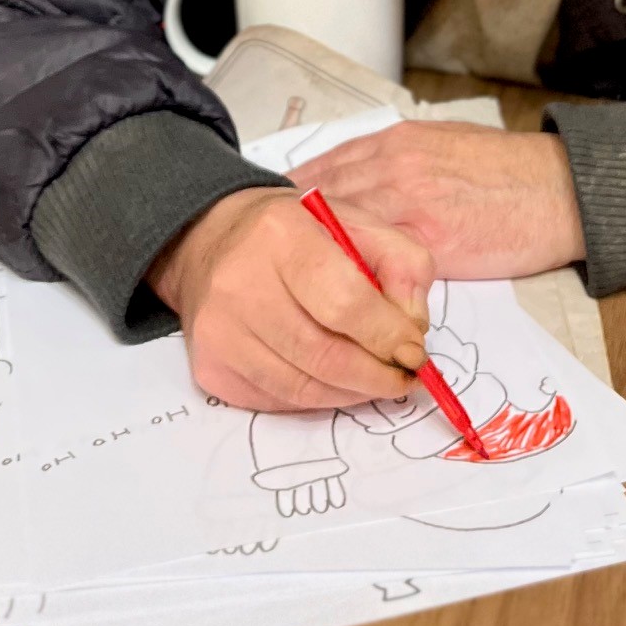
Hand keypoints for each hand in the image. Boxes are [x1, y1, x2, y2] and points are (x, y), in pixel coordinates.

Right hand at [150, 188, 434, 412]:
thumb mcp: (359, 225)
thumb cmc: (295, 233)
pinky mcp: (211, 366)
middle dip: (377, 376)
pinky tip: (333, 378)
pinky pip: (278, 401)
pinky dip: (316, 397)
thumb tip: (413, 330)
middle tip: (403, 377)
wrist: (211, 240)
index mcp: (282, 234)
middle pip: (324, 355)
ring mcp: (219, 331)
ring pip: (303, 388)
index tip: (414, 352)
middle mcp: (240, 283)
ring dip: (351, 392)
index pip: (345, 302)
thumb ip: (403, 266)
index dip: (388, 336)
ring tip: (375, 379)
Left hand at [292, 121, 583, 277]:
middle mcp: (394, 168)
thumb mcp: (445, 142)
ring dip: (320, 263)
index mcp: (396, 143)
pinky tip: (343, 302)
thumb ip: (399, 159)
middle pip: (320, 203)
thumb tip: (361, 179)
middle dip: (294, 234)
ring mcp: (410, 206)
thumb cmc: (508, 169)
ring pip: (343, 237)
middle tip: (272, 261)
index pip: (324, 170)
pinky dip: (358, 284)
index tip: (275, 222)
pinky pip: (380, 268)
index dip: (294, 201)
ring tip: (297, 288)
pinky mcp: (432, 245)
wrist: (560, 189)